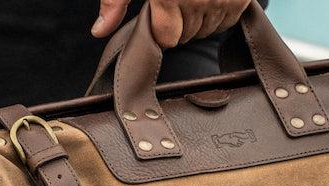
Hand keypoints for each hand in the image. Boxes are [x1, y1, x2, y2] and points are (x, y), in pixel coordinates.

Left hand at [92, 0, 249, 47]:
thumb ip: (116, 0)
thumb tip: (99, 30)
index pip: (167, 38)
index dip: (160, 26)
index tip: (159, 9)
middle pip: (187, 35)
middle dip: (179, 21)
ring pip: (208, 29)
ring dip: (199, 17)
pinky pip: (228, 19)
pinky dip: (219, 10)